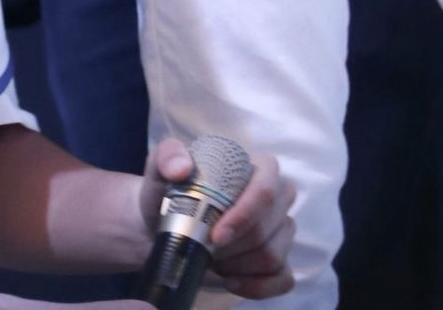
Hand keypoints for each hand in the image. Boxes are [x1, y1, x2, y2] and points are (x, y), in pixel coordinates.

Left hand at [139, 140, 295, 300]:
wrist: (166, 227)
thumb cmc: (170, 193)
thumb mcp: (160, 168)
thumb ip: (167, 156)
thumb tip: (182, 169)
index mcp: (259, 167)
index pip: (265, 190)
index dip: (244, 215)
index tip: (215, 235)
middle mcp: (278, 196)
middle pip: (268, 227)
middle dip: (233, 246)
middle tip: (205, 247)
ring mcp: (282, 230)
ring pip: (273, 256)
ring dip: (237, 265)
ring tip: (212, 258)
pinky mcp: (280, 262)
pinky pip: (282, 280)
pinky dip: (255, 286)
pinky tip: (229, 280)